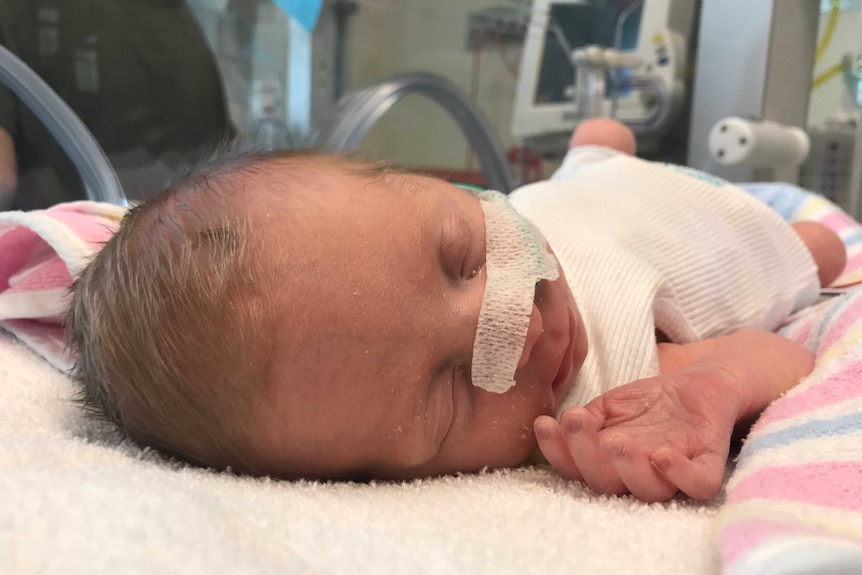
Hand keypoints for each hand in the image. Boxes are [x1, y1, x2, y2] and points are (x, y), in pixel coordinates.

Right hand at [534, 368, 739, 501]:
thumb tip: (563, 424)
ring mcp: (674, 472)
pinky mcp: (709, 463)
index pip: (577, 468)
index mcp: (609, 464)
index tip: (544, 424)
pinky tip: (663, 455)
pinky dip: (680, 474)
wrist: (698, 384)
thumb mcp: (610, 405)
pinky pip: (698, 483)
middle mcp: (638, 475)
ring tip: (616, 441)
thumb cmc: (649, 402)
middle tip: (576, 423)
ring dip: (628, 468)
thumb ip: (588, 419)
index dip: (557, 453)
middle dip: (586, 456)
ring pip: (649, 491)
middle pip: (606, 484)